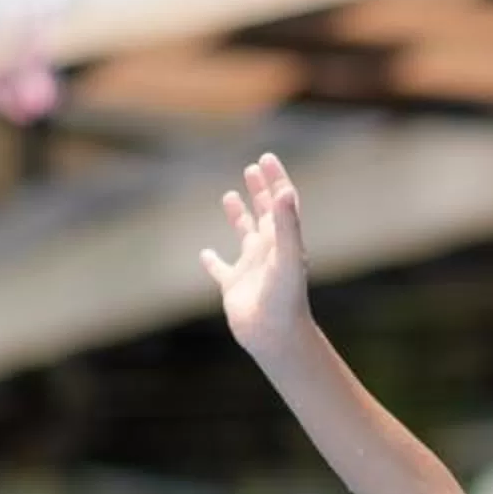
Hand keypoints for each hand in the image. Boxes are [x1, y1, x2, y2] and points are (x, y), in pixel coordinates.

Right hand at [201, 153, 310, 352]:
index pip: (282, 203)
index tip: (266, 158)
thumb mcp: (287, 256)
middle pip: (265, 214)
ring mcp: (251, 268)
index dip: (275, 179)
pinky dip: (212, 261)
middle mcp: (268, 251)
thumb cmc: (285, 297)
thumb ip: (287, 224)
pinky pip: (221, 270)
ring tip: (229, 196)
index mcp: (283, 240)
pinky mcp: (233, 287)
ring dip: (239, 216)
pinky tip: (205, 254)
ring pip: (244, 236)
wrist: (275, 335)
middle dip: (260, 190)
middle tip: (252, 168)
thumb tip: (285, 190)